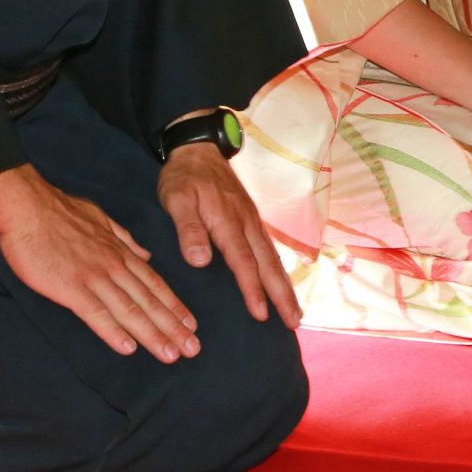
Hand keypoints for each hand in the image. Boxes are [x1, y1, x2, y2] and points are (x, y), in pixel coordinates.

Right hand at [0, 166, 201, 362]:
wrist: (27, 205)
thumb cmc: (59, 211)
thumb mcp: (101, 219)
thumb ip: (124, 239)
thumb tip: (145, 253)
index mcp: (120, 251)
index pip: (154, 284)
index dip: (174, 306)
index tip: (191, 325)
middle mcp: (114, 266)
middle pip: (149, 301)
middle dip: (173, 327)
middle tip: (192, 349)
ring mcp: (94, 277)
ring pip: (130, 310)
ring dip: (152, 335)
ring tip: (172, 355)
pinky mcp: (70, 287)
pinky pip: (96, 313)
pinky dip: (113, 332)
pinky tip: (128, 349)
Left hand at [158, 143, 301, 329]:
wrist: (199, 149)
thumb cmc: (184, 177)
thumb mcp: (177, 198)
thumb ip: (188, 228)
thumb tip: (200, 260)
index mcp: (228, 222)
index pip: (243, 262)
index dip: (252, 289)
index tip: (261, 314)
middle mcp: (247, 224)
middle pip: (269, 265)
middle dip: (282, 295)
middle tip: (293, 322)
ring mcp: (253, 222)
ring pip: (273, 259)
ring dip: (285, 287)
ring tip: (294, 312)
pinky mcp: (252, 221)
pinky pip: (270, 250)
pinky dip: (278, 272)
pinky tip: (281, 284)